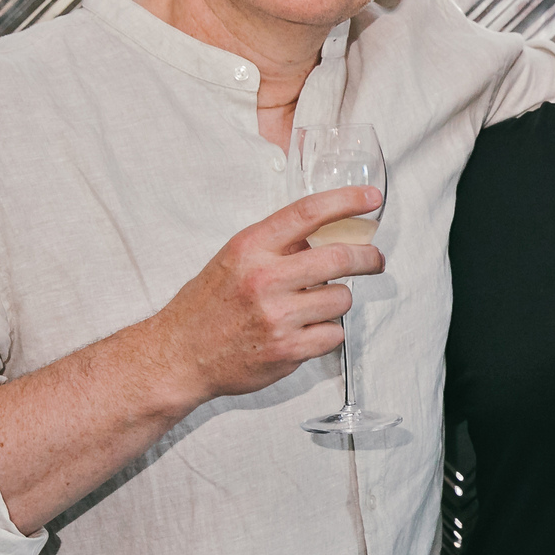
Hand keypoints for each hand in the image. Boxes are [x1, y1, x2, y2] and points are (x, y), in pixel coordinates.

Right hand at [147, 186, 384, 404]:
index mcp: (250, 248)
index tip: (372, 198)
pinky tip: (306, 331)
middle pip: (339, 257)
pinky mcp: (288, 350)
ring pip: (342, 298)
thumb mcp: (234, 260)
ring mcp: (278, 317)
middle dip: (368, 257)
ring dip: (338, 300)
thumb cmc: (209, 304)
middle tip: (375, 259)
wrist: (180, 355)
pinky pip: (334, 334)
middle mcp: (265, 279)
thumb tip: (326, 236)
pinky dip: (327, 332)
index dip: (346, 201)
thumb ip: (276, 246)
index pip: (307, 213)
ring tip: (316, 305)